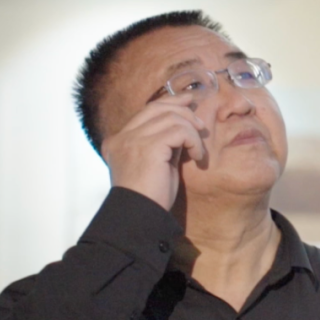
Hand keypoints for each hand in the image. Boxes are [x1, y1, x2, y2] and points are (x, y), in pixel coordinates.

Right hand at [101, 93, 206, 209]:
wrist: (141, 217)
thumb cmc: (151, 196)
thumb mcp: (157, 164)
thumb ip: (164, 143)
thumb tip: (184, 125)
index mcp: (119, 141)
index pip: (147, 111)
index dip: (170, 102)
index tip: (188, 102)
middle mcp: (122, 137)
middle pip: (157, 108)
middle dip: (183, 110)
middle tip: (201, 125)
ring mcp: (132, 140)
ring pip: (171, 118)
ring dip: (192, 132)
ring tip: (198, 151)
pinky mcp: (148, 147)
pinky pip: (180, 131)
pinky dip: (193, 141)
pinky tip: (197, 157)